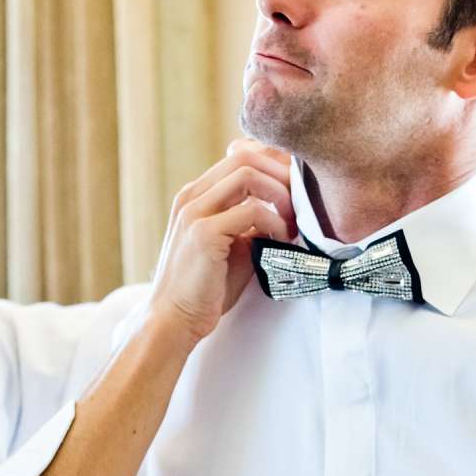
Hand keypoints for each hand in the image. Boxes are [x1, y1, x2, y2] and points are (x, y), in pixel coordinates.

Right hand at [151, 140, 293, 346]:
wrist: (174, 319)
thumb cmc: (207, 287)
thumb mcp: (234, 244)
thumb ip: (254, 221)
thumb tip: (289, 207)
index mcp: (198, 195)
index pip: (241, 155)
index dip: (274, 164)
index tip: (297, 188)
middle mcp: (192, 196)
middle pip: (246, 156)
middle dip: (281, 174)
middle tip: (301, 203)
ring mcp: (194, 212)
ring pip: (248, 173)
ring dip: (280, 194)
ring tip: (291, 222)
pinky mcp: (203, 233)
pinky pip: (251, 210)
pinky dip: (274, 221)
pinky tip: (280, 238)